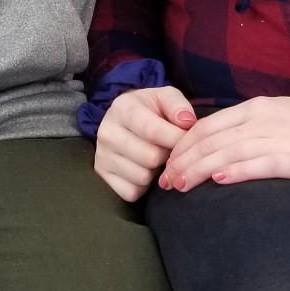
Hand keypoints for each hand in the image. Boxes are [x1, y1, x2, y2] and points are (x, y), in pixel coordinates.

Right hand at [94, 86, 196, 201]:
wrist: (125, 121)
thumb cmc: (150, 110)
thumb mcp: (164, 97)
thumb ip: (178, 105)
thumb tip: (188, 122)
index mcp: (122, 108)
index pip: (153, 131)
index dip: (176, 138)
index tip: (188, 140)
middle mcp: (107, 132)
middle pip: (151, 157)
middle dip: (168, 156)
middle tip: (170, 149)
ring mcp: (102, 156)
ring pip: (142, 177)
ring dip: (156, 172)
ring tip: (156, 157)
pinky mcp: (103, 176)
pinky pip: (132, 192)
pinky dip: (143, 187)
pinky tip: (144, 170)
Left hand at [161, 97, 289, 193]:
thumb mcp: (277, 119)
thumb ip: (247, 128)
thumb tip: (213, 145)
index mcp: (256, 108)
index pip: (208, 125)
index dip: (183, 145)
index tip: (167, 165)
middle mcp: (264, 119)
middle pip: (213, 139)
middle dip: (184, 160)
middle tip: (165, 182)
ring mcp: (281, 138)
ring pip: (230, 152)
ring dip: (201, 169)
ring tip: (181, 185)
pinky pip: (262, 164)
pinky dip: (238, 171)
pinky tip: (220, 180)